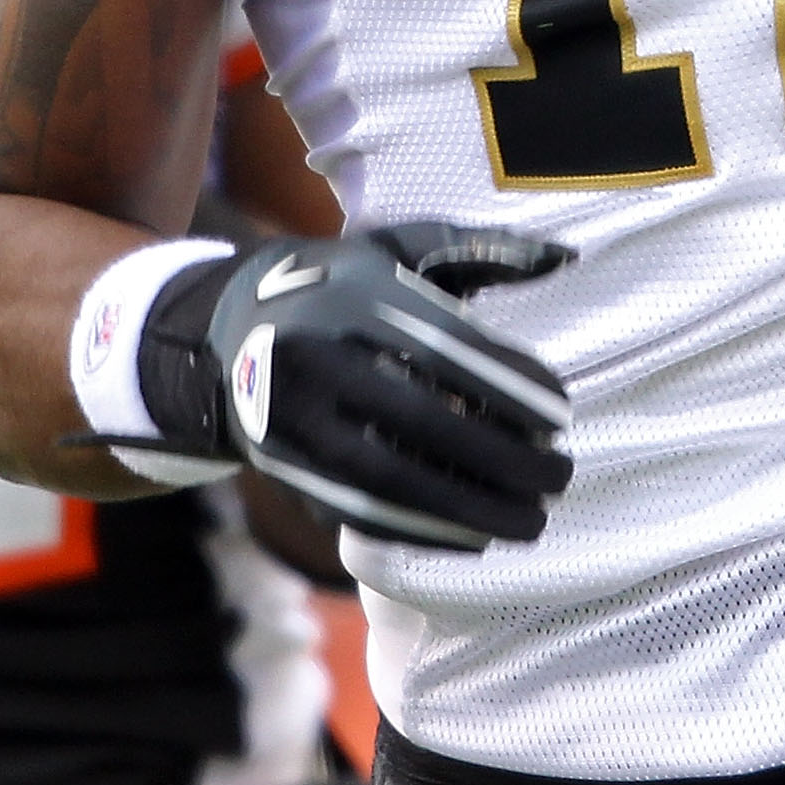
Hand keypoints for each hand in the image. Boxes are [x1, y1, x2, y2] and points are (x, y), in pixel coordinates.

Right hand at [116, 224, 575, 548]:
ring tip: (530, 520)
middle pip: (424, 421)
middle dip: (502, 457)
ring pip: (391, 478)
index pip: (449, 350)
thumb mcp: (394, 250)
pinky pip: (360, 511)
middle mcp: (317, 357)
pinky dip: (422, 529)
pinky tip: (475, 535)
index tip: (560, 415)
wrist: (222, 330)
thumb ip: (479, 250)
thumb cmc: (338, 284)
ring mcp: (294, 419)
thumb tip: (562, 257)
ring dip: (469, 508)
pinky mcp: (285, 467)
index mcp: (352, 297)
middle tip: (561, 475)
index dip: (510, 387)